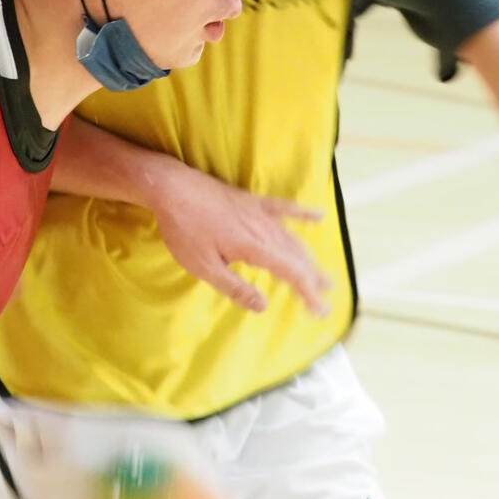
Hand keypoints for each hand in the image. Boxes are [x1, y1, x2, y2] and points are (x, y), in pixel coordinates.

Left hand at [150, 162, 331, 315]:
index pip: (291, 273)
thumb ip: (235, 287)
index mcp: (253, 246)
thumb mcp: (203, 266)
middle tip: (328, 298)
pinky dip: (303, 212)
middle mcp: (262, 228)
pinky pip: (284, 207)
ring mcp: (258, 212)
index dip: (309, 292)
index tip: (321, 311)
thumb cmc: (183, 229)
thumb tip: (263, 306)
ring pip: (293, 237)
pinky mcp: (251, 201)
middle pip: (297, 256)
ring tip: (324, 275)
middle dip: (314, 278)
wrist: (171, 187)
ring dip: (310, 257)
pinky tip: (320, 215)